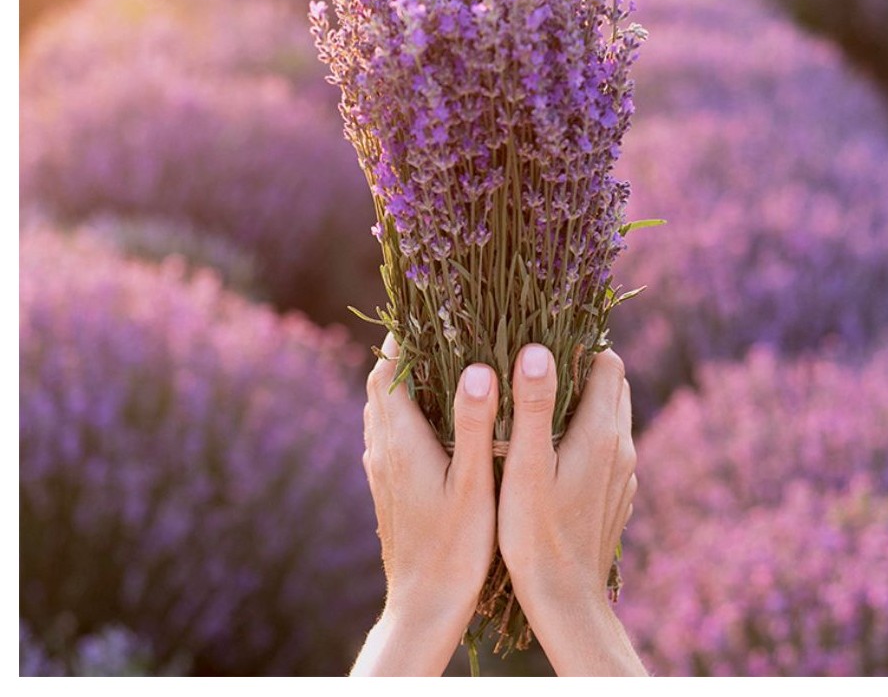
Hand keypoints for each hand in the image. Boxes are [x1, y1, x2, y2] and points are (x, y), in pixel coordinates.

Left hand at [351, 333, 498, 675]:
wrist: (422, 606)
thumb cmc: (455, 547)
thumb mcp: (473, 483)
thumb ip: (474, 424)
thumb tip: (477, 368)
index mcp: (400, 440)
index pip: (386, 371)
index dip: (401, 337)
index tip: (425, 310)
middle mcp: (382, 448)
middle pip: (380, 384)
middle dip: (404, 353)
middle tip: (440, 330)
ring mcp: (381, 468)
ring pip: (381, 408)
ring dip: (402, 381)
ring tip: (441, 364)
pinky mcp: (386, 485)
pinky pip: (388, 430)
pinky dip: (404, 409)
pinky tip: (437, 418)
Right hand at [498, 344, 646, 675]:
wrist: (566, 601)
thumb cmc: (535, 532)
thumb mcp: (525, 465)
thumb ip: (533, 405)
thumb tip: (537, 349)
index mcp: (601, 432)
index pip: (607, 363)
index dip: (578, 348)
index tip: (543, 347)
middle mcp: (622, 447)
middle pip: (613, 386)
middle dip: (582, 370)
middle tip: (538, 372)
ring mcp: (624, 474)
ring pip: (612, 418)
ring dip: (584, 404)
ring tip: (541, 408)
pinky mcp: (618, 495)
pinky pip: (609, 449)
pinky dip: (588, 436)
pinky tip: (555, 453)